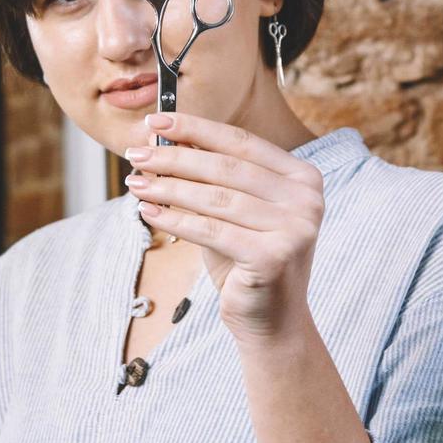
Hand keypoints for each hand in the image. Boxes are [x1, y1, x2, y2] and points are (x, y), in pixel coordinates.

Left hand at [124, 112, 325, 343]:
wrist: (272, 322)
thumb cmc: (246, 261)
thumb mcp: (230, 212)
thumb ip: (209, 176)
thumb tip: (164, 138)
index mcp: (302, 177)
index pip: (240, 142)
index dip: (195, 128)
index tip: (156, 120)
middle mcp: (306, 199)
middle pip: (226, 167)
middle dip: (174, 157)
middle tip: (136, 154)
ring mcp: (295, 227)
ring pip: (215, 198)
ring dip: (168, 188)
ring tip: (136, 183)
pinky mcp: (274, 256)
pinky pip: (211, 230)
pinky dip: (174, 220)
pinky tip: (148, 212)